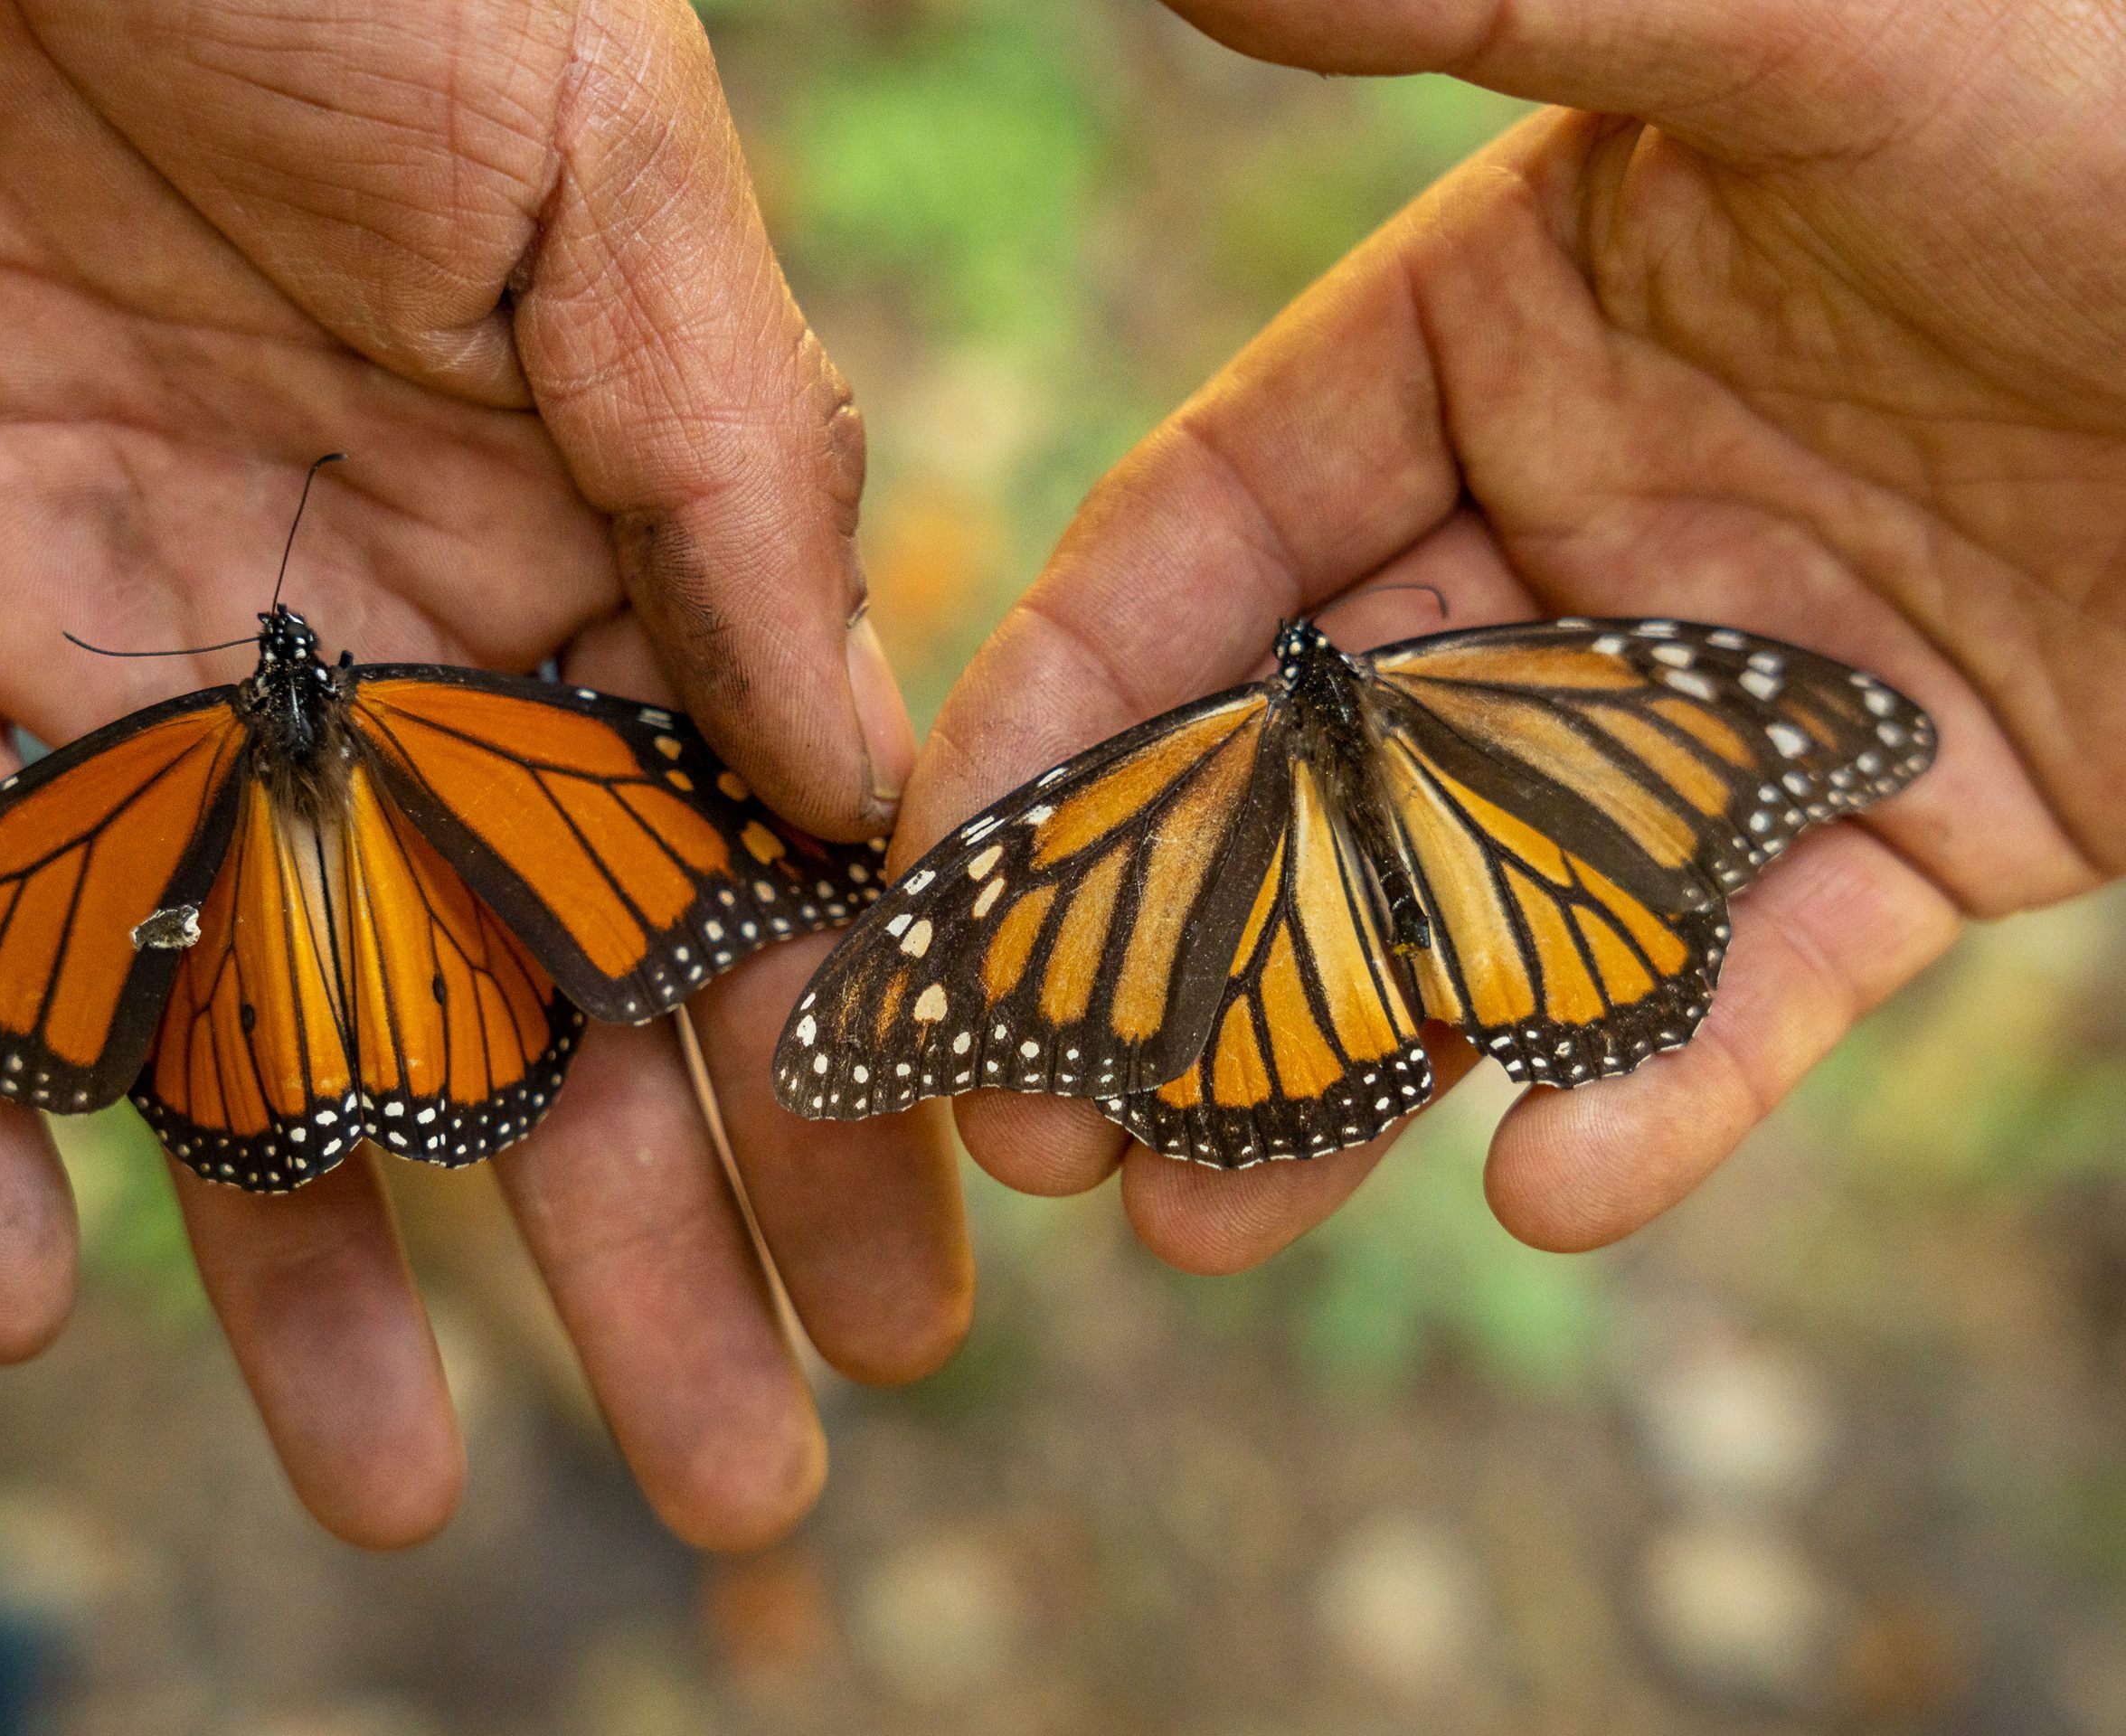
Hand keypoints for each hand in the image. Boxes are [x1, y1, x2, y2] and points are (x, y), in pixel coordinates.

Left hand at [0, 0, 964, 1548]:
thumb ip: (724, 478)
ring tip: (399, 1491)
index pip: (727, 866)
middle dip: (631, 1243)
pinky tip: (32, 1288)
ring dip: (313, 1257)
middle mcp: (383, 622)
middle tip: (741, 1479)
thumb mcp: (597, 176)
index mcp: (578, 529)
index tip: (905, 1286)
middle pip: (525, 1000)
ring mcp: (145, 634)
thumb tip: (866, 790)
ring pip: (241, 1012)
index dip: (825, 1084)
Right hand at [910, 0, 2124, 1269]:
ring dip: (1351, 1060)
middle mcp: (1597, 510)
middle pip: (1317, 758)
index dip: (1058, 701)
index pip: (1213, 536)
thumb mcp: (1804, 28)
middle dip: (1166, 937)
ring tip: (1195, 1221)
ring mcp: (1749, 678)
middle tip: (1030, 1118)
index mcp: (1506, 325)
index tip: (932, 870)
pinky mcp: (1928, 815)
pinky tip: (1550, 1187)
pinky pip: (1766, 975)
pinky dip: (1663, 1085)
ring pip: (1498, 896)